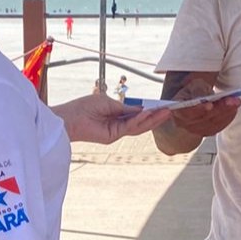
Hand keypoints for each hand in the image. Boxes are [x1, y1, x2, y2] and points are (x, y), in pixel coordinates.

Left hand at [54, 95, 171, 144]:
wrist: (70, 117)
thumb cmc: (84, 107)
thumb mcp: (109, 103)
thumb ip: (125, 108)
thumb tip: (142, 109)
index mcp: (117, 116)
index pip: (137, 115)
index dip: (150, 111)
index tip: (163, 106)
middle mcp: (118, 126)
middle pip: (141, 123)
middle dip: (156, 117)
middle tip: (170, 110)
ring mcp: (116, 132)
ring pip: (138, 127)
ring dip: (152, 119)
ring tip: (165, 112)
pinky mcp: (112, 136)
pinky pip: (129, 127)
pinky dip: (139, 120)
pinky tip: (148, 113)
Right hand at [169, 77, 240, 137]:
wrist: (188, 107)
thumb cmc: (190, 93)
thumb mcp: (191, 86)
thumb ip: (196, 89)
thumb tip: (203, 96)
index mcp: (177, 110)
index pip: (188, 112)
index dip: (199, 109)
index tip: (210, 104)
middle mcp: (185, 124)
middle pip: (204, 118)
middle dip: (220, 108)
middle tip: (233, 100)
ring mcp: (196, 130)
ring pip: (213, 123)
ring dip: (227, 112)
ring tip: (236, 102)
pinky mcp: (206, 132)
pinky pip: (218, 127)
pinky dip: (227, 118)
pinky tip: (234, 109)